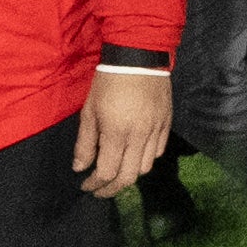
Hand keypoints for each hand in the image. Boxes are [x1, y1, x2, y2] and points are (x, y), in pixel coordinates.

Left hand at [72, 69, 172, 197]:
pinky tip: (135, 154)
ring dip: (129, 175)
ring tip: (117, 172)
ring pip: (145, 167)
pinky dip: (146, 159)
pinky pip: (159, 151)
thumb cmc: (108, 82)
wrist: (139, 56)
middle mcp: (140, 135)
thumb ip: (85, 142)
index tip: (85, 186)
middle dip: (111, 189)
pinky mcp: (167, 123)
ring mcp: (156, 130)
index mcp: (117, 132)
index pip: (107, 172)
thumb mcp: (90, 110)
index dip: (94, 184)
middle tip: (99, 189)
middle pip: (128, 177)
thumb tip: (80, 168)